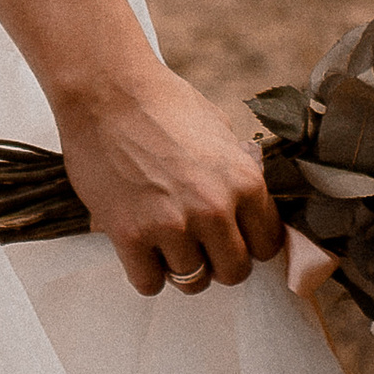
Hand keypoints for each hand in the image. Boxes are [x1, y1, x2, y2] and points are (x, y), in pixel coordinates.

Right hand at [54, 62, 282, 297]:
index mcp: (244, 182)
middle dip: (218, 261)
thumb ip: (238, 173)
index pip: (268, 245)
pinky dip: (145, 271)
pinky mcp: (130, 235)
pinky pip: (149, 283)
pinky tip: (140, 246)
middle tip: (198, 243)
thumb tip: (249, 205)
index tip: (231, 237)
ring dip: (180, 266)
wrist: (105, 90)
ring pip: (193, 282)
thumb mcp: (219, 130)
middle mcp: (214, 209)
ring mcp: (172, 225)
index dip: (248, 243)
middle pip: (234, 272)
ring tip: (165, 240)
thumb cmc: (161, 102)